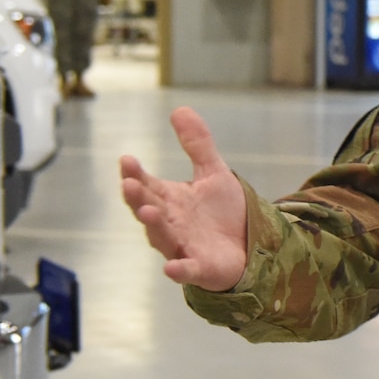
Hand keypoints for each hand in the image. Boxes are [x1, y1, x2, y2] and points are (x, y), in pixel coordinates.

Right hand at [120, 107, 249, 291]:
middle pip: (148, 209)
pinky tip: (172, 268)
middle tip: (129, 184)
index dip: (135, 174)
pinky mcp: (200, 268)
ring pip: (162, 238)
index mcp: (169, 200)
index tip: (127, 159)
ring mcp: (183, 246)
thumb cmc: (224, 212)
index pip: (146, 184)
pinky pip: (187, 270)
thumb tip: (180, 108)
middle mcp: (170, 223)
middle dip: (138, 198)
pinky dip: (179, 269)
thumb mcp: (214, 173)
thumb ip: (197, 144)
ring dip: (154, 226)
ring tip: (148, 212)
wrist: (251, 244)